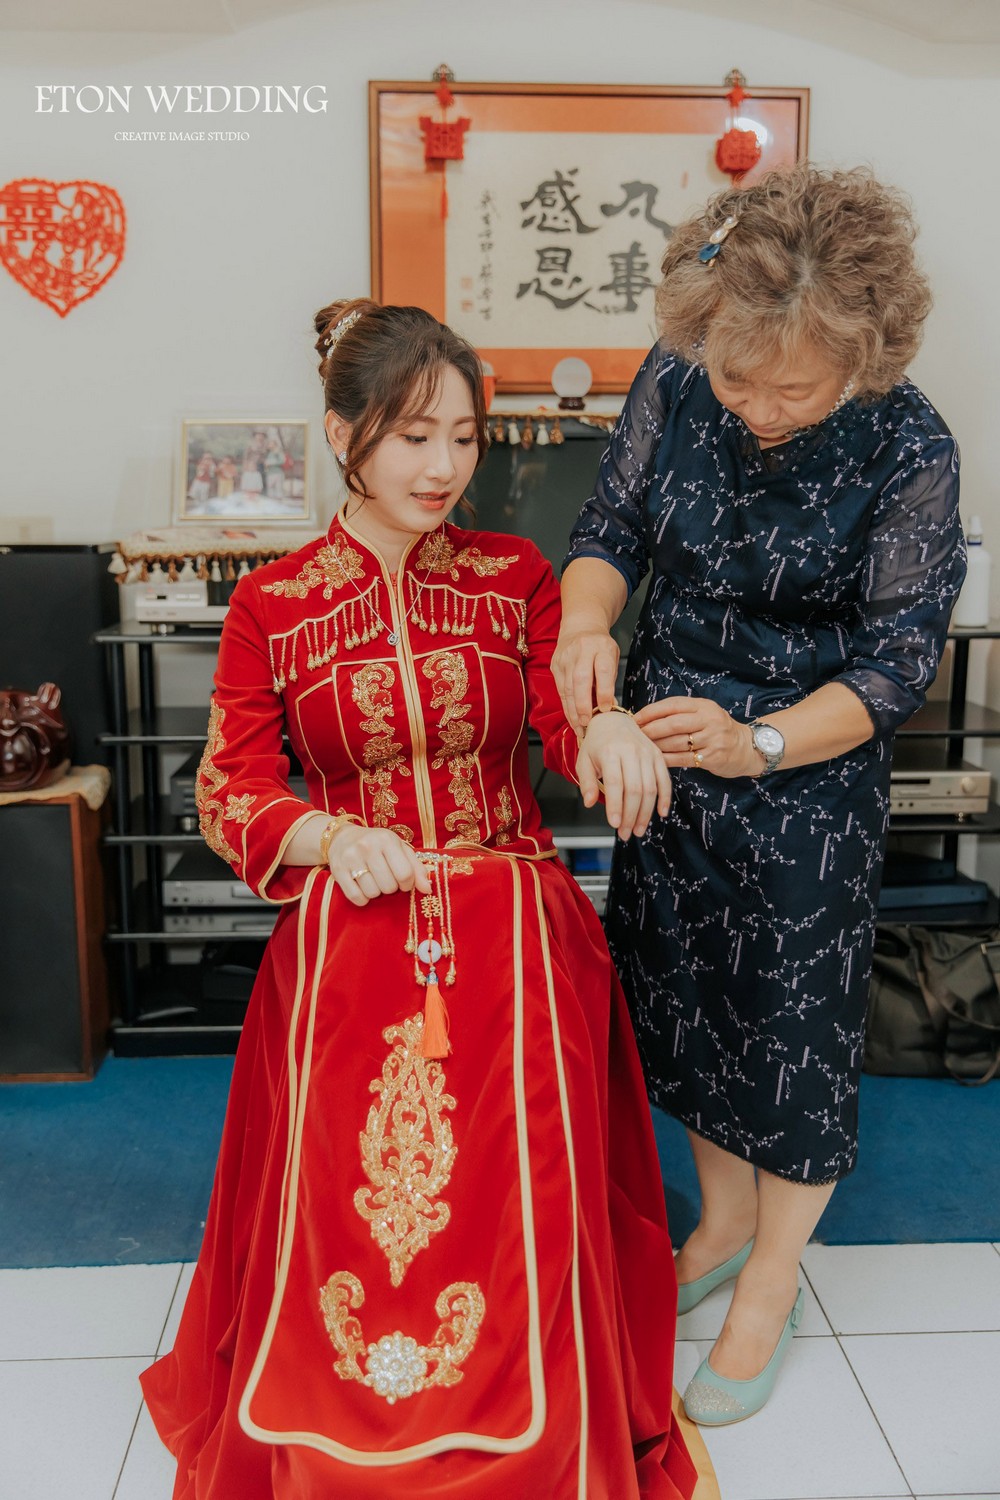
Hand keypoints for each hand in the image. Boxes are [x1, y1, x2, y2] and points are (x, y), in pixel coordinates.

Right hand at [326, 823, 432, 907]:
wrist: (342, 838)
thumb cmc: (377, 845)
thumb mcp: (399, 849)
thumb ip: (416, 868)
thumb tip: (428, 889)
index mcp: (387, 840)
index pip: (405, 873)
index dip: (407, 884)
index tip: (403, 881)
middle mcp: (367, 847)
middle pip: (389, 886)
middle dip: (390, 887)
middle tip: (385, 878)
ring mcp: (351, 858)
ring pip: (373, 893)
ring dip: (376, 892)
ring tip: (373, 880)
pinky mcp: (338, 871)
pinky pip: (356, 897)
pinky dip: (363, 898)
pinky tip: (362, 887)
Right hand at [551, 625, 619, 733]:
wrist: (580, 628)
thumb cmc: (600, 648)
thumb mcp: (611, 658)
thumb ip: (609, 681)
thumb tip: (608, 708)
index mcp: (601, 647)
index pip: (603, 671)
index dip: (604, 692)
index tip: (606, 709)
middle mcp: (582, 651)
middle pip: (580, 680)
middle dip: (583, 704)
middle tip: (587, 723)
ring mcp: (566, 658)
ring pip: (568, 688)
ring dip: (573, 711)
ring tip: (580, 728)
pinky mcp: (555, 665)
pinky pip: (561, 690)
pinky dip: (567, 707)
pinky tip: (572, 719)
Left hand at [576, 711, 671, 838]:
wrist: (613, 721)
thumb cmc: (596, 744)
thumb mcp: (584, 760)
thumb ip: (586, 782)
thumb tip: (589, 803)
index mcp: (610, 751)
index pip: (615, 783)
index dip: (616, 806)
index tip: (615, 824)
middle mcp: (631, 751)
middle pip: (635, 789)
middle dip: (631, 815)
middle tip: (626, 833)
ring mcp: (647, 753)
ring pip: (651, 788)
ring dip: (646, 813)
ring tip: (639, 829)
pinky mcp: (658, 756)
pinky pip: (664, 780)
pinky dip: (665, 798)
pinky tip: (660, 814)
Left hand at [634, 696, 760, 778]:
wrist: (745, 747)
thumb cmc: (717, 729)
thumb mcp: (704, 713)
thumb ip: (681, 713)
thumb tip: (646, 717)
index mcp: (704, 706)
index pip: (673, 705)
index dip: (651, 711)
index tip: (635, 718)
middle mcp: (709, 720)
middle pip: (673, 724)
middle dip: (650, 730)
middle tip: (634, 735)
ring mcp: (712, 739)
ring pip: (676, 743)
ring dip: (655, 746)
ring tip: (641, 748)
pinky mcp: (713, 757)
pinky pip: (683, 759)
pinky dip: (666, 759)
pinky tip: (654, 759)